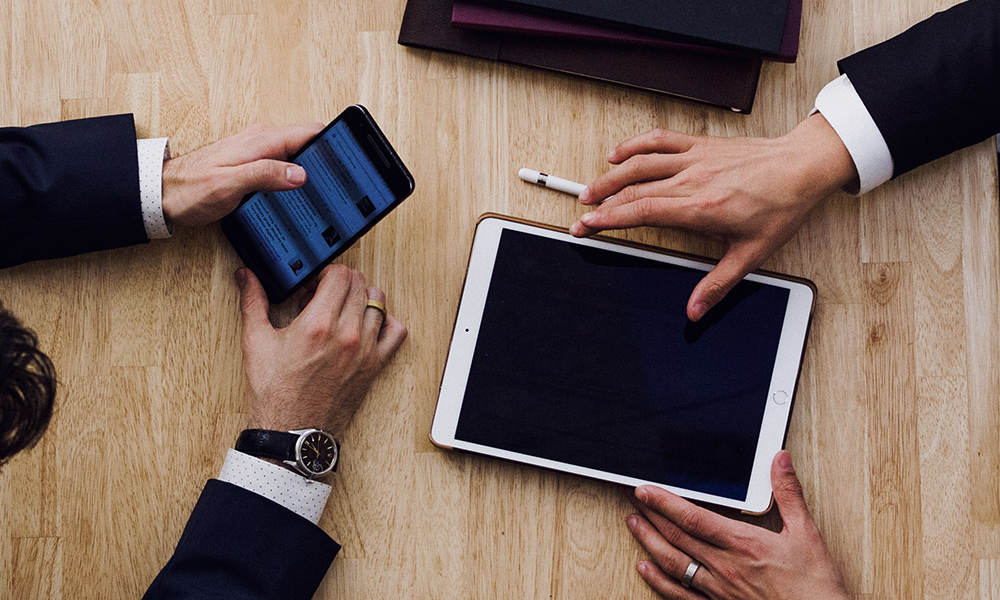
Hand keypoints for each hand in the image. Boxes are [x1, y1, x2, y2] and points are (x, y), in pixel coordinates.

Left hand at [162, 123, 324, 227]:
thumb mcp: (230, 185)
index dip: (333, 144)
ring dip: (311, 171)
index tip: (347, 159)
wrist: (161, 195)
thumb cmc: (189, 190)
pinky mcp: (252, 166)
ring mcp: (257, 153)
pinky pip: (283, 167)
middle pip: (308, 145)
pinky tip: (297, 195)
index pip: (310, 132)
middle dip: (326, 161)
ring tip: (325, 192)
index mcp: (261, 141)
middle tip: (340, 184)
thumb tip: (301, 174)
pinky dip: (294, 178)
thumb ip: (266, 175)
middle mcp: (262, 142)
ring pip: (297, 157)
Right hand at [236, 264, 407, 436]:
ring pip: (378, 303)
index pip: (340, 274)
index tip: (313, 286)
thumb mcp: (257, 342)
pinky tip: (367, 327)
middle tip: (323, 299)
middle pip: (360, 284)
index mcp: (318, 324)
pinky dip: (386, 323)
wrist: (292, 431)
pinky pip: (396, 332)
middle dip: (341, 284)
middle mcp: (347, 334)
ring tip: (342, 312)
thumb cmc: (275, 392)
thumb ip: (253, 302)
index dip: (324, 274)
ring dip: (361, 299)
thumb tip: (245, 276)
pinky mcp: (375, 366)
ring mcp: (365, 350)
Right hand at [570, 114, 856, 320]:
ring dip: (610, 176)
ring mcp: (695, 159)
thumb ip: (718, 284)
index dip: (609, 219)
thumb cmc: (781, 206)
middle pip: (633, 189)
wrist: (803, 167)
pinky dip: (635, 145)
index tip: (587, 226)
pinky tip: (619, 154)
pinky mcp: (700, 145)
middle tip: (581, 216)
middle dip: (601, 203)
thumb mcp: (751, 254)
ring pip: (640, 163)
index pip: (642, 211)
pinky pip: (659, 140)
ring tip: (589, 190)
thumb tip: (695, 311)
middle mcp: (692, 179)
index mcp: (700, 208)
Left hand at [626, 451, 848, 599]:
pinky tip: (645, 569)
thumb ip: (788, 494)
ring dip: (649, 542)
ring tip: (633, 524)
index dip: (664, 502)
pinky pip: (681, 596)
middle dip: (651, 516)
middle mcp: (726, 568)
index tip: (645, 490)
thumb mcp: (807, 533)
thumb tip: (779, 459)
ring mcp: (719, 591)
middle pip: (677, 538)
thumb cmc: (816, 586)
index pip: (693, 518)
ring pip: (673, 564)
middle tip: (633, 500)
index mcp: (744, 545)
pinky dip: (659, 581)